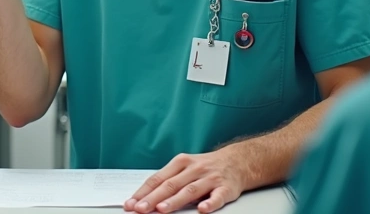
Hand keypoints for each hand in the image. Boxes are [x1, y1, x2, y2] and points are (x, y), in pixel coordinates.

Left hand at [125, 151, 248, 212]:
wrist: (237, 161)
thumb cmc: (206, 167)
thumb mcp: (185, 167)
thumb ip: (168, 180)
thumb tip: (145, 197)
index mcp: (180, 163)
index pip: (158, 178)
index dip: (144, 192)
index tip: (131, 203)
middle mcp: (194, 169)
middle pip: (170, 185)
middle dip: (153, 198)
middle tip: (140, 209)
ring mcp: (210, 178)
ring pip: (190, 190)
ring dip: (174, 201)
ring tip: (161, 209)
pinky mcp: (226, 188)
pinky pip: (217, 196)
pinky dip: (209, 203)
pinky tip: (202, 209)